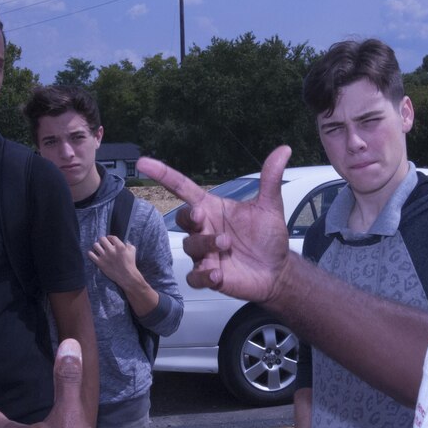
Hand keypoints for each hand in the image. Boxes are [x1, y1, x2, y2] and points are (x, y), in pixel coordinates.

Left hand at [88, 235, 138, 289]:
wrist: (126, 276)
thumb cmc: (130, 263)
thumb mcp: (132, 251)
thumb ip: (128, 245)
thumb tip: (125, 242)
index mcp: (120, 246)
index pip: (111, 237)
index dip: (110, 237)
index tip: (109, 239)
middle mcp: (111, 250)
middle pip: (102, 239)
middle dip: (103, 241)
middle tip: (103, 244)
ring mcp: (105, 257)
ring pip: (95, 245)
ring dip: (97, 246)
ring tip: (99, 249)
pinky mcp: (100, 263)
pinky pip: (91, 255)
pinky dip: (91, 253)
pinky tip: (94, 254)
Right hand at [136, 146, 292, 301]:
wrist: (277, 271)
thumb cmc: (268, 238)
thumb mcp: (270, 206)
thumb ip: (270, 179)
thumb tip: (283, 150)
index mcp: (213, 209)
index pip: (182, 188)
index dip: (163, 174)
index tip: (144, 163)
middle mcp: (205, 229)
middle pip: (182, 219)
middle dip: (189, 218)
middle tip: (203, 217)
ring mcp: (204, 253)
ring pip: (190, 246)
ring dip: (205, 245)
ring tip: (227, 246)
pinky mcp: (208, 275)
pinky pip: (195, 277)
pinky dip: (203, 275)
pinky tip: (218, 272)